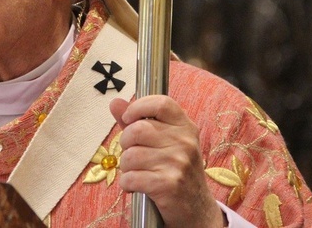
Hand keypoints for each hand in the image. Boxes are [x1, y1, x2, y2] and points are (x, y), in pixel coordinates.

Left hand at [109, 96, 224, 227]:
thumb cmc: (176, 170)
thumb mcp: (165, 142)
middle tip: (132, 153)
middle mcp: (185, 142)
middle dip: (126, 142)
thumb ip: (138, 121)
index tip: (128, 117)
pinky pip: (130, 177)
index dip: (138, 107)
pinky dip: (127, 183)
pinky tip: (136, 185)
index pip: (160, 103)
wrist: (196, 209)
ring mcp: (178, 163)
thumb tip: (115, 103)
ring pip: (130, 155)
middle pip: (138, 130)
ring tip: (137, 171)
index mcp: (185, 127)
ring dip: (126, 166)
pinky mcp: (169, 185)